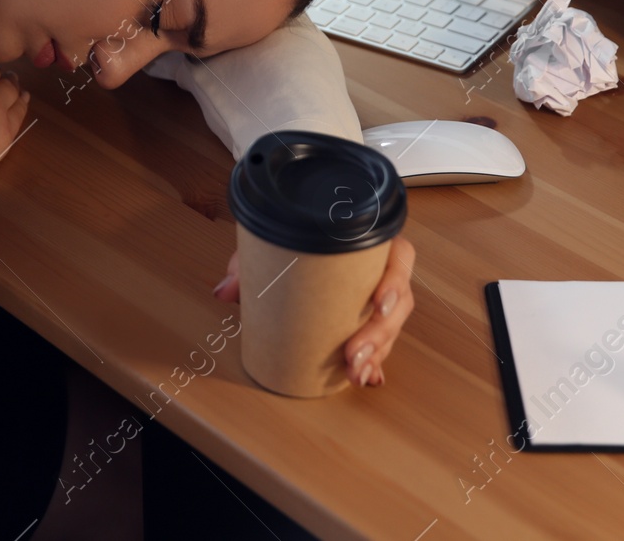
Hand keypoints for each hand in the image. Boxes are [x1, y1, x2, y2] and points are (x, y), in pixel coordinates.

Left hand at [212, 235, 415, 386]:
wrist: (291, 252)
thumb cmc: (291, 246)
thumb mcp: (271, 249)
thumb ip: (248, 265)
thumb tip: (224, 292)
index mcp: (367, 245)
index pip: (398, 257)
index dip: (395, 281)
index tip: (379, 303)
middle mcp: (380, 272)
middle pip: (399, 302)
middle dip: (380, 334)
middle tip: (354, 356)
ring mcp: (379, 300)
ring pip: (391, 328)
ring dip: (377, 354)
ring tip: (356, 374)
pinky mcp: (371, 324)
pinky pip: (382, 345)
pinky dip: (373, 363)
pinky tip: (366, 377)